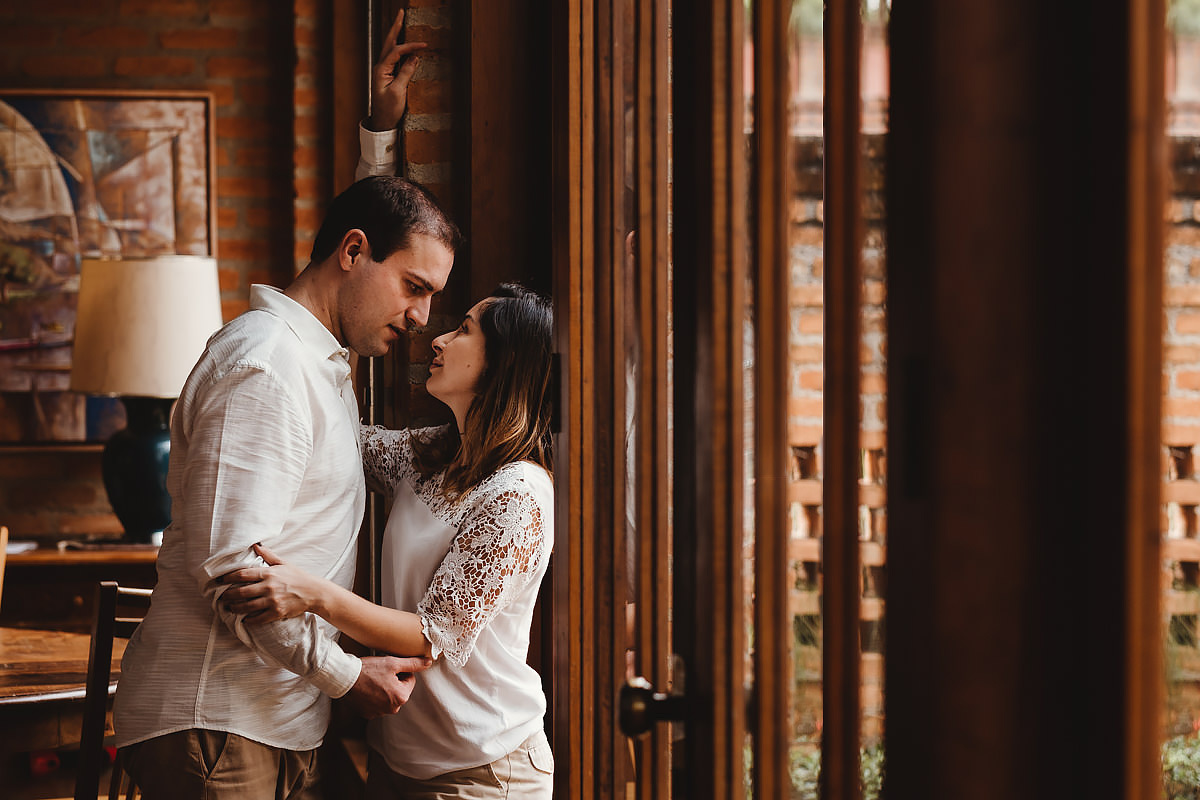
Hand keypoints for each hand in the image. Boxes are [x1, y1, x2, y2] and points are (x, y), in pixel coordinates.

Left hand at [219, 543, 322, 622]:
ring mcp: (272, 601)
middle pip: (241, 592)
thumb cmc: (298, 577)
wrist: (313, 592)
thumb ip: (268, 555)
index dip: (229, 578)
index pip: (243, 575)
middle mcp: (268, 587)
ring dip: (235, 608)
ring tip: (229, 608)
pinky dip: (249, 620)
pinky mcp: (276, 612)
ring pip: (247, 606)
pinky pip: (258, 618)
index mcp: (269, 574)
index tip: (221, 580)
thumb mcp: (284, 563)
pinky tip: (244, 619)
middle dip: (228, 595)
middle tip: (222, 597)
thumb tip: (255, 546)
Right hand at [343, 655, 431, 717]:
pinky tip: (367, 688)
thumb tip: (429, 662)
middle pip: (400, 690)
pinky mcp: (367, 714)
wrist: (344, 678)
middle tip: (381, 672)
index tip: (390, 667)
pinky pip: (377, 703)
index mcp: (401, 697)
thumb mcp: (393, 662)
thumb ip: (413, 663)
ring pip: (388, 696)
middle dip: (394, 680)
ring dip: (384, 688)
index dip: (401, 671)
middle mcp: (392, 709)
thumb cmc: (369, 669)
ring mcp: (379, 713)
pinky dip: (374, 696)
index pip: (410, 680)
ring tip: (373, 679)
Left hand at [368, 9, 427, 131]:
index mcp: (380, 70)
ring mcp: (383, 71)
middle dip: (395, 27)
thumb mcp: (398, 92)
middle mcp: (380, 67)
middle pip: (388, 43)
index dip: (410, 46)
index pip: (396, 51)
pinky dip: (400, 49)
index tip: (424, 45)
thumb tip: (414, 58)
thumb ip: (405, 73)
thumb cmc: (388, 110)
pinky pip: (394, 58)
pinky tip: (405, 46)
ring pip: (390, 48)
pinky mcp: (387, 76)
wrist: (382, 123)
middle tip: (401, 13)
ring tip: (401, 22)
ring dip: (396, 35)